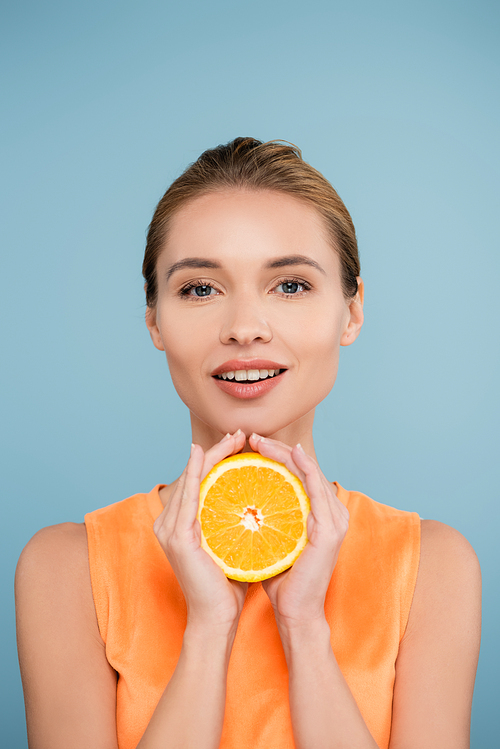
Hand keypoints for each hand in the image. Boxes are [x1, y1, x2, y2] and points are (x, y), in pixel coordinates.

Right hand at [154, 431, 247, 632]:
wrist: (217, 619)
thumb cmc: (228, 585)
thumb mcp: (233, 545)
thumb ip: (238, 524)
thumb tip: (261, 503)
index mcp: (181, 523)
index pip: (201, 480)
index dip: (218, 457)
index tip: (242, 443)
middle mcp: (169, 522)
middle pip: (195, 474)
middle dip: (217, 450)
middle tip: (240, 433)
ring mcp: (170, 529)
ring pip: (192, 479)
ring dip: (211, 455)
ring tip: (233, 438)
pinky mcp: (176, 536)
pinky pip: (189, 496)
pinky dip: (195, 474)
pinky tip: (205, 456)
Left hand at [249, 434, 348, 630]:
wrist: (294, 613)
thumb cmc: (281, 580)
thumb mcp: (270, 541)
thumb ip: (264, 520)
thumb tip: (237, 500)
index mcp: (320, 514)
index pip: (298, 474)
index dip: (277, 455)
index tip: (249, 446)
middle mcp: (333, 513)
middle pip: (305, 467)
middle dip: (278, 449)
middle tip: (252, 438)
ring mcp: (335, 520)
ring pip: (310, 471)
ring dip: (285, 453)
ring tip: (260, 442)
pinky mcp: (330, 530)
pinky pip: (317, 489)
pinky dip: (304, 468)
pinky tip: (290, 455)